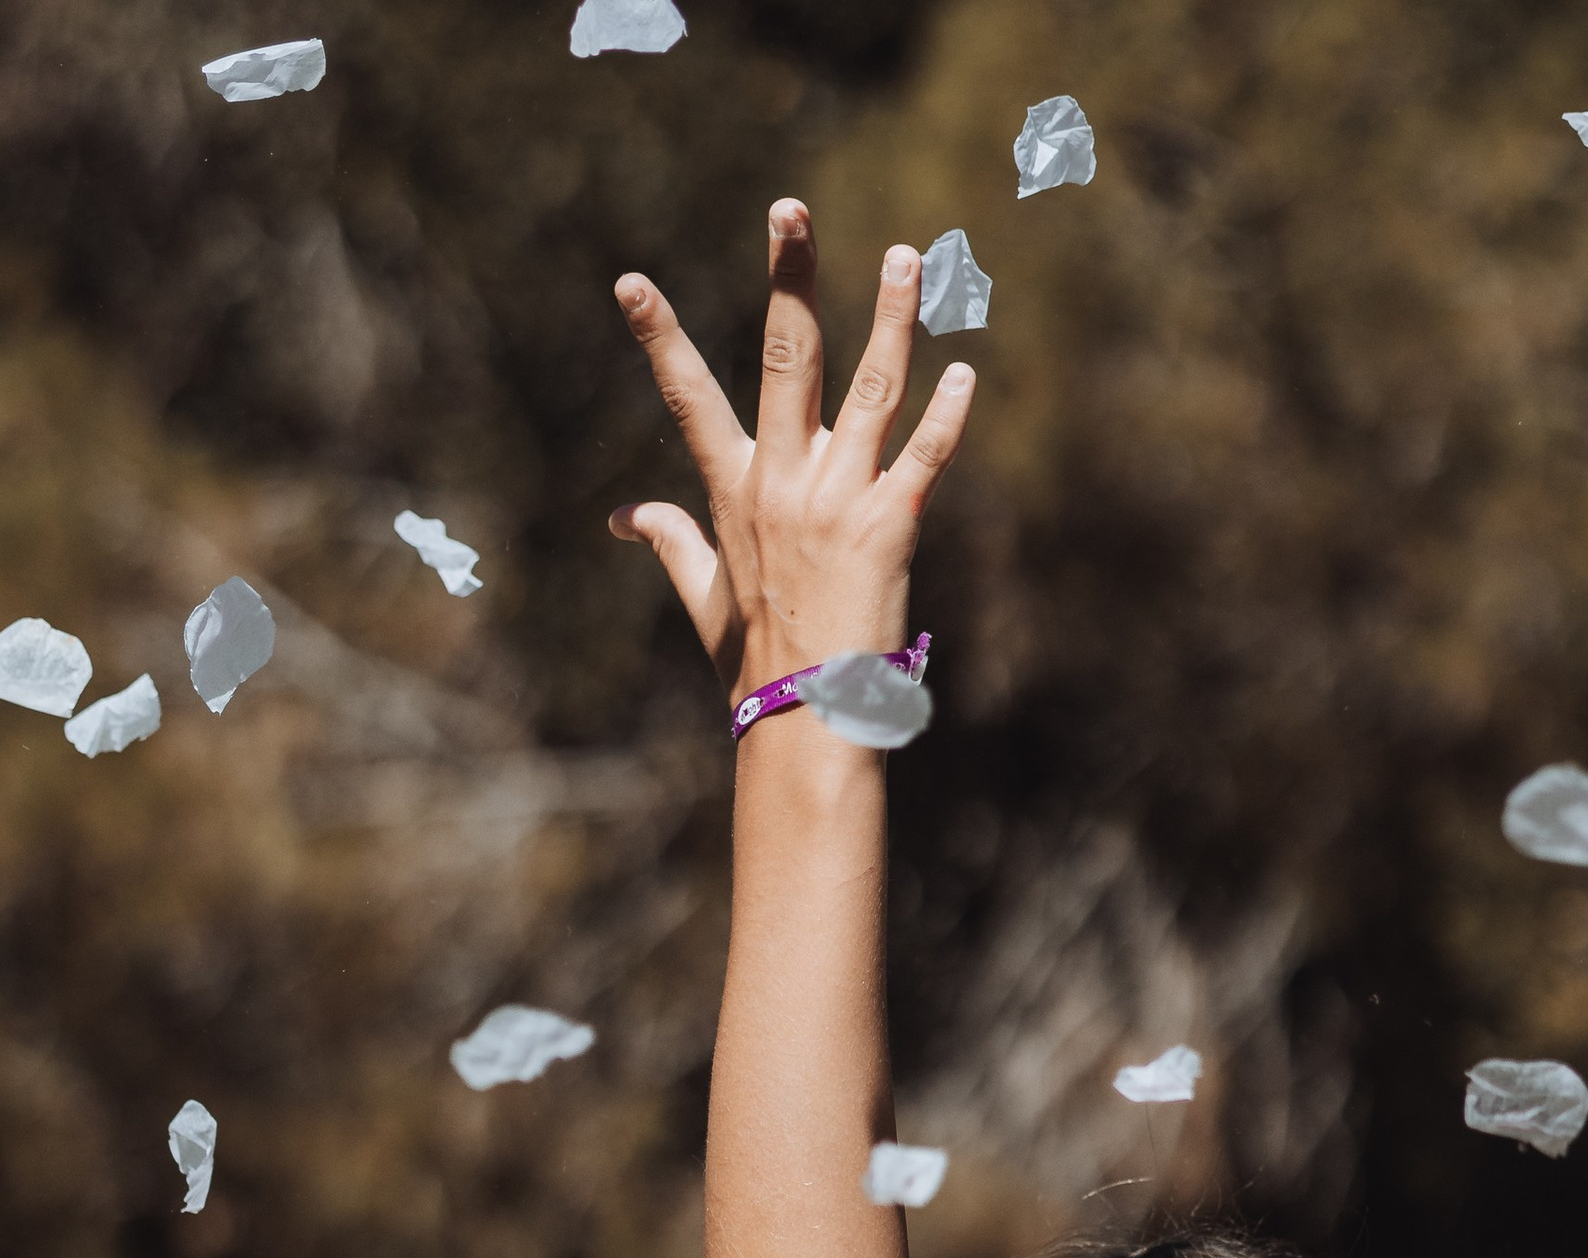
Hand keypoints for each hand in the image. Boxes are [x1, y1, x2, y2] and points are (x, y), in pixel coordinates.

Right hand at [609, 206, 974, 703]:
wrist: (806, 719)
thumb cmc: (756, 664)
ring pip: (868, 388)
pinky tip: (964, 374)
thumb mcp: (703, 599)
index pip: (687, 398)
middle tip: (790, 208)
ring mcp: (836, 500)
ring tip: (907, 255)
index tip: (630, 282)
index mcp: (736, 491)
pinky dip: (946, 416)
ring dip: (891, 318)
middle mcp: (783, 481)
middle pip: (785, 357)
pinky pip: (923, 457)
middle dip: (788, 277)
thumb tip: (624, 518)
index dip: (659, 338)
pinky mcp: (888, 527)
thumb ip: (671, 544)